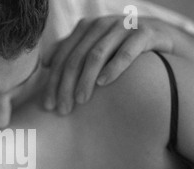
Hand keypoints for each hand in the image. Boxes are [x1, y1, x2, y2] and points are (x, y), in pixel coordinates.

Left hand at [43, 16, 174, 114]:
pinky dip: (113, 67)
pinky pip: (126, 51)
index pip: (62, 58)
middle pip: (76, 58)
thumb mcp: (92, 47)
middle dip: (66, 86)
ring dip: (86, 80)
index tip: (48, 106)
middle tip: (63, 109)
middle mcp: (101, 25)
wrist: (156, 35)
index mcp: (84, 29)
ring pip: (96, 55)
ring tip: (80, 101)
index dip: (53, 82)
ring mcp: (122, 27)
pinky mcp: (144, 33)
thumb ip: (70, 52)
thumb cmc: (117, 47)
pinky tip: (103, 83)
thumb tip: (45, 63)